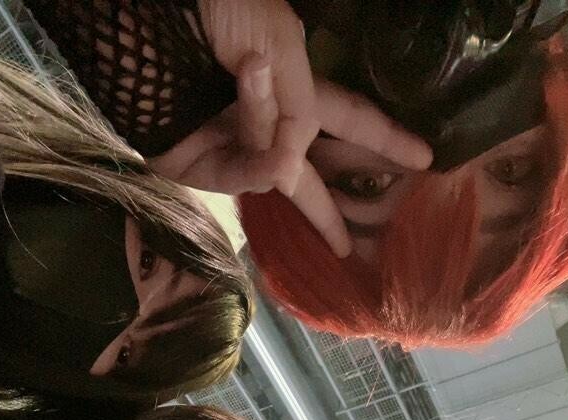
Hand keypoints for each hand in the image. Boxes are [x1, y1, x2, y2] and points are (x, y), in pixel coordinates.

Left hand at [151, 0, 431, 255]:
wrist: (143, 25)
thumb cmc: (211, 16)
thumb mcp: (276, 42)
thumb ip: (301, 105)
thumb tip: (296, 158)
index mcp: (292, 84)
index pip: (350, 116)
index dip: (385, 137)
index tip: (424, 158)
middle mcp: (266, 123)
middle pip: (313, 171)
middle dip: (335, 208)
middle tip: (353, 249)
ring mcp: (234, 148)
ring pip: (280, 177)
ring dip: (274, 132)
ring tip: (250, 68)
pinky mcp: (201, 168)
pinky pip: (247, 174)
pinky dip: (261, 161)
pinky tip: (266, 140)